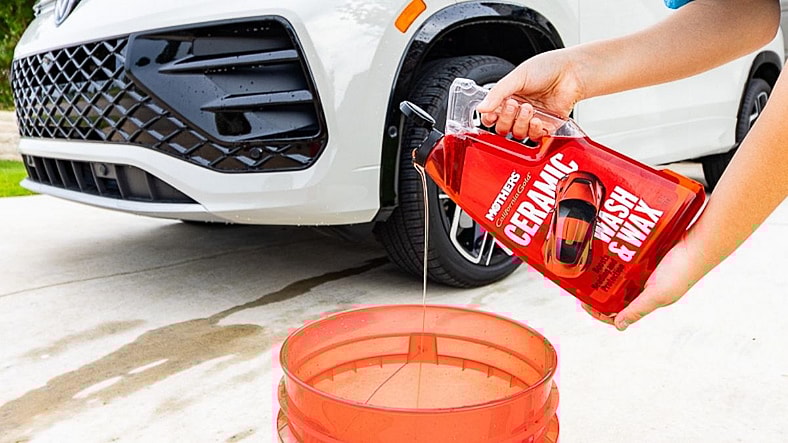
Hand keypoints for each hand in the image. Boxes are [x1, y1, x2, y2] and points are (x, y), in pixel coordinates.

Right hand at [476, 49, 585, 139]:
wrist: (571, 72)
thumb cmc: (546, 68)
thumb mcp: (517, 77)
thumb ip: (497, 93)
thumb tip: (481, 108)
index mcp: (508, 98)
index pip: (491, 116)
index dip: (489, 119)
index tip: (491, 114)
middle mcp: (518, 111)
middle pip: (502, 128)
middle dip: (506, 118)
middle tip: (514, 104)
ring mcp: (531, 120)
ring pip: (517, 134)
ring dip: (521, 123)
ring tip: (529, 108)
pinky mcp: (546, 127)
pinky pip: (534, 137)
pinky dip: (534, 130)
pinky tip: (537, 119)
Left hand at [582, 233, 704, 330]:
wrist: (698, 243)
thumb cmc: (683, 271)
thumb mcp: (657, 294)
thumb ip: (638, 309)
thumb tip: (619, 326)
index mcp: (650, 302)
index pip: (621, 313)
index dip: (602, 312)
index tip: (586, 305)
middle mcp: (647, 289)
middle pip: (618, 295)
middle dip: (601, 293)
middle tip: (583, 286)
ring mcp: (648, 273)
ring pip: (622, 278)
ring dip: (607, 276)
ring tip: (591, 272)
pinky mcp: (648, 257)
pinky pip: (628, 262)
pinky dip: (618, 262)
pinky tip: (606, 256)